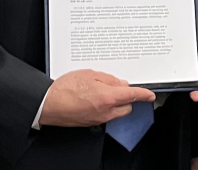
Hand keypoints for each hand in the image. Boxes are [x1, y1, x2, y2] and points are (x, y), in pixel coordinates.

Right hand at [39, 69, 156, 126]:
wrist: (48, 104)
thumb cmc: (64, 89)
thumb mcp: (89, 74)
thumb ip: (108, 79)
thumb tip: (120, 84)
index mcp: (108, 97)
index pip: (133, 95)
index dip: (144, 94)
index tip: (150, 95)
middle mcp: (106, 111)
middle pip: (127, 107)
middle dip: (127, 98)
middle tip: (116, 87)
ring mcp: (99, 119)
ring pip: (117, 113)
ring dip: (116, 104)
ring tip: (102, 91)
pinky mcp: (91, 123)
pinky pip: (106, 116)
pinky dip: (105, 108)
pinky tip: (94, 99)